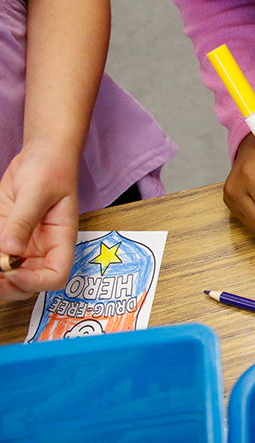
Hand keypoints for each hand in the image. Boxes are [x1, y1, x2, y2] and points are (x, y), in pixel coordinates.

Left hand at [0, 148, 78, 300]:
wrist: (40, 157)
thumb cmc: (51, 170)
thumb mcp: (37, 192)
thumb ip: (23, 221)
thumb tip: (9, 250)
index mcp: (60, 241)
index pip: (55, 276)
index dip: (35, 281)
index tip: (13, 270)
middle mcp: (41, 250)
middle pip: (27, 284)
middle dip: (6, 285)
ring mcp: (22, 246)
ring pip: (7, 275)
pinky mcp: (3, 238)